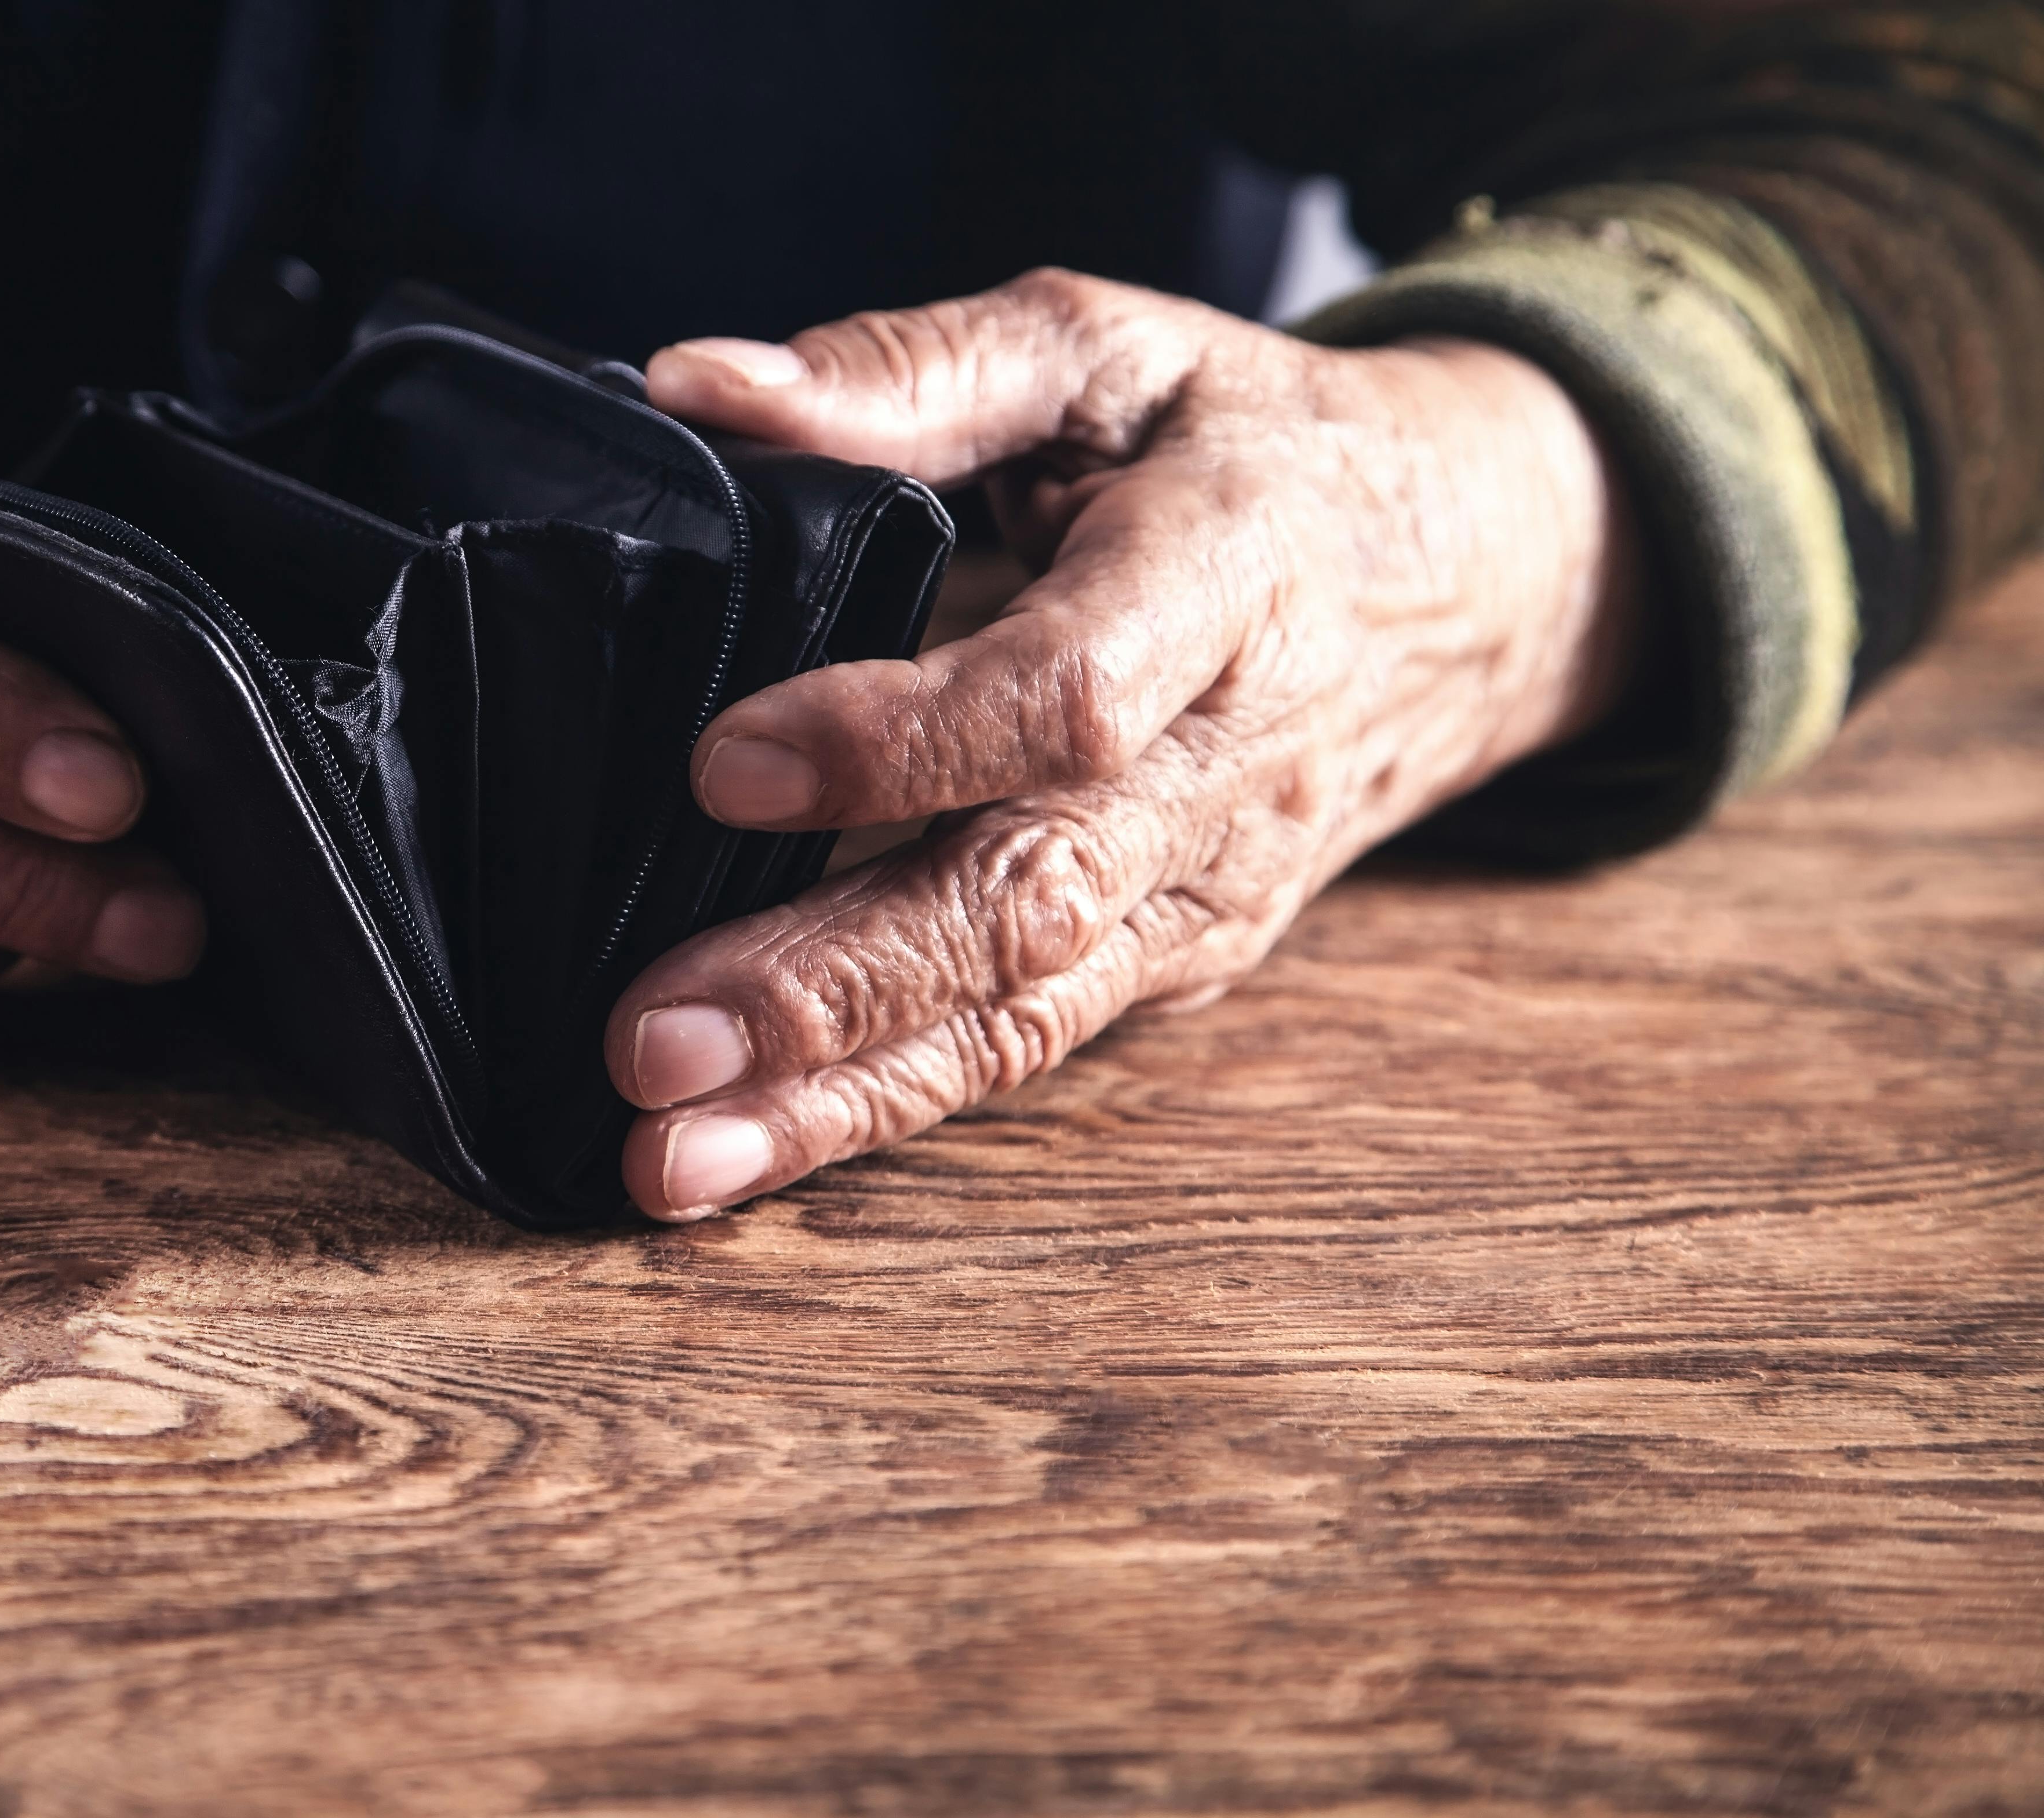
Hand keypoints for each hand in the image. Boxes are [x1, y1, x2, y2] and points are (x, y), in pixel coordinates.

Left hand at [610, 270, 1638, 1217]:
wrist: (1478, 573)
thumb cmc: (1249, 443)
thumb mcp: (1106, 348)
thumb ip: (910, 368)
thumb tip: (698, 386)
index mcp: (1220, 583)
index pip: (1067, 693)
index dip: (899, 737)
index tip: (725, 761)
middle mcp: (1225, 766)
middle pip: (1027, 898)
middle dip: (833, 983)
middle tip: (652, 1039)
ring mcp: (1207, 887)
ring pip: (1020, 1014)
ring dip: (836, 1099)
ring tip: (668, 1157)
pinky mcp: (1181, 962)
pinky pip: (1024, 1047)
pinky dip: (879, 1113)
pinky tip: (740, 1154)